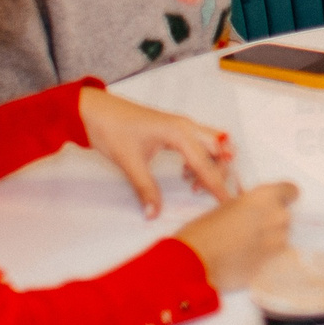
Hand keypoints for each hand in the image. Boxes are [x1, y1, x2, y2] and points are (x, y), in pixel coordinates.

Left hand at [79, 88, 235, 217]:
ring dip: (211, 164)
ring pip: (212, 144)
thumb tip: (153, 214)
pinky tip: (186, 173)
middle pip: (219, 149)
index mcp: (179, 132)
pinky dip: (201, 158)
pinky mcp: (174, 128)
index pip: (206, 163)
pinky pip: (200, 142)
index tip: (228, 202)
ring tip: (195, 185)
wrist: (95, 110)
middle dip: (219, 172)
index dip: (217, 185)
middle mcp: (186, 126)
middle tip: (206, 193)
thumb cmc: (113, 129)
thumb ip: (145, 189)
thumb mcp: (130, 162)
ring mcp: (181, 125)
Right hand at [172, 184, 298, 290]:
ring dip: (269, 241)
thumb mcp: (227, 207)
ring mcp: (278, 243)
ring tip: (246, 247)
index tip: (275, 203)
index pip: (291, 191)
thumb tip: (255, 213)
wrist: (195, 264)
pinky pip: (273, 257)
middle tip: (251, 229)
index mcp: (265, 197)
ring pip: (280, 238)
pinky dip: (265, 257)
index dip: (283, 197)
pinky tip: (247, 260)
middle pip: (284, 217)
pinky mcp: (272, 264)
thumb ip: (249, 207)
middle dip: (271, 222)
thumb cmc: (203, 230)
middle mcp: (278, 218)